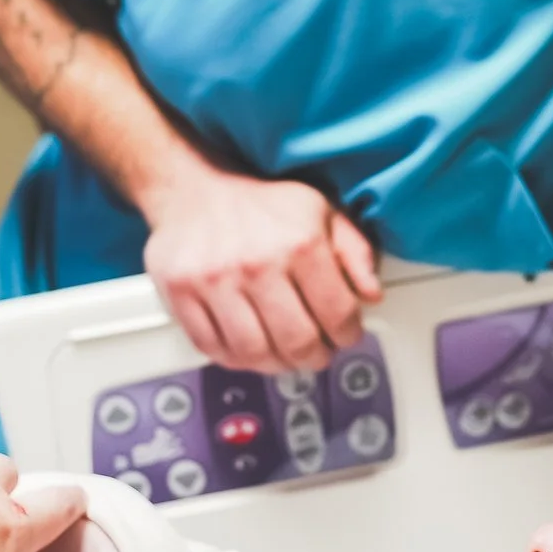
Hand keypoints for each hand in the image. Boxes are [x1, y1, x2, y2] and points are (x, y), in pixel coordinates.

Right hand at [139, 165, 381, 371]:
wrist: (194, 187)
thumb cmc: (260, 204)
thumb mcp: (321, 212)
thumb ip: (354, 252)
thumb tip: (371, 294)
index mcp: (300, 243)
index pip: (337, 314)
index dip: (348, 334)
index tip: (345, 336)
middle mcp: (258, 264)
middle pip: (297, 342)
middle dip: (314, 357)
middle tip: (316, 353)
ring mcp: (216, 281)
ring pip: (254, 352)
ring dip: (276, 364)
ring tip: (284, 355)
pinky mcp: (181, 293)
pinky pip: (212, 347)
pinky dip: (234, 358)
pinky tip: (248, 348)